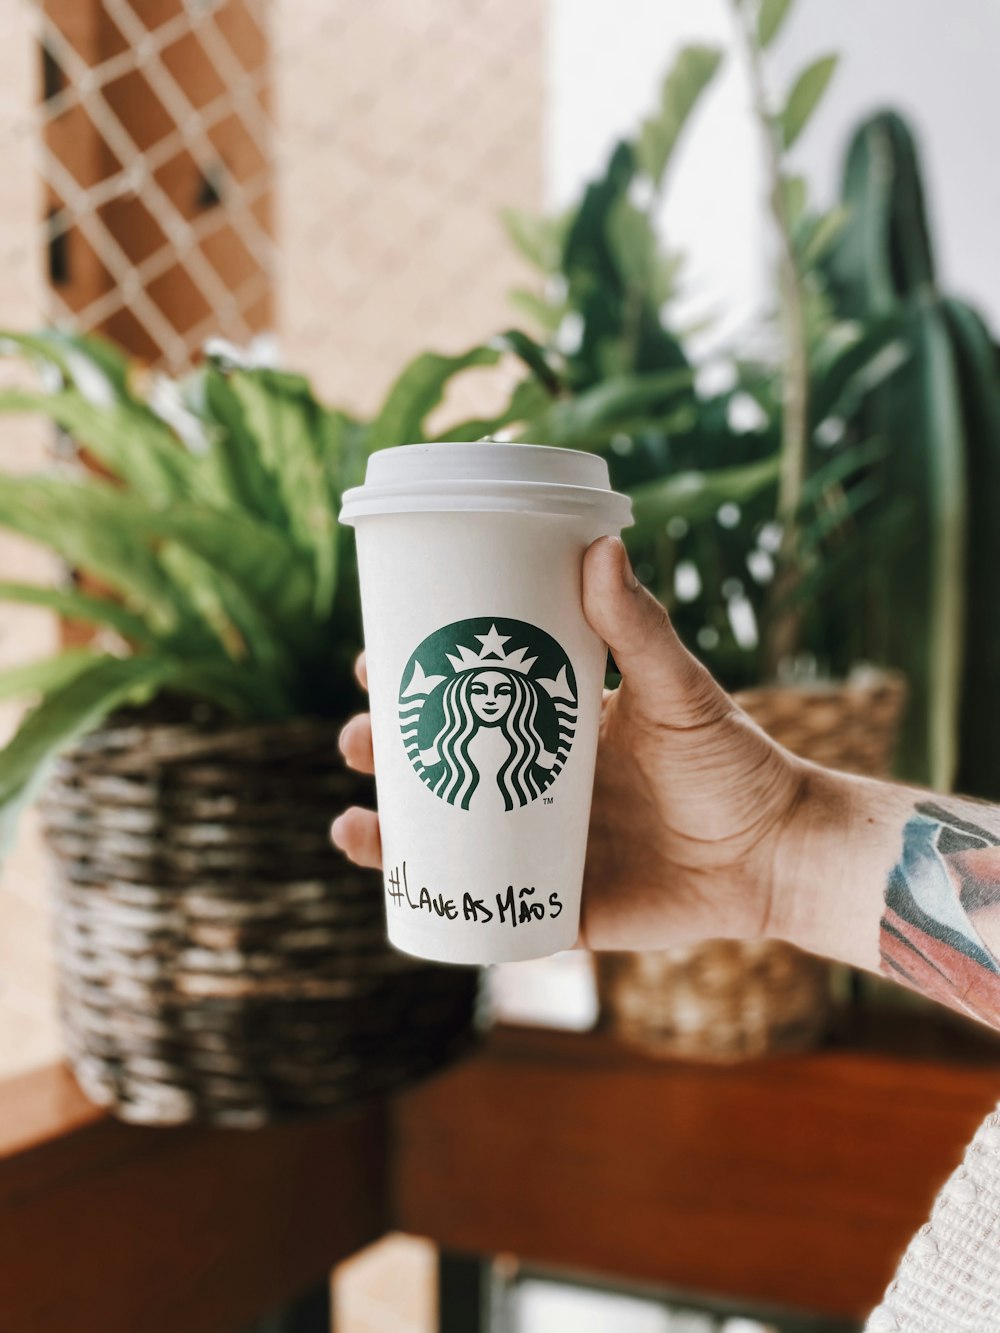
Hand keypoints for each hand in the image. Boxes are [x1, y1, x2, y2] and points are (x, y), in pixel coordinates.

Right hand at [332, 537, 806, 951]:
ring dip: (388, 827)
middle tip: (358, 737)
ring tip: (356, 818)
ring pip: (443, 838)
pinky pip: (480, 905)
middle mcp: (535, 783)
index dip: (414, 681)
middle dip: (383, 752)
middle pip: (439, 765)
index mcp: (556, 726)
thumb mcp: (680, 691)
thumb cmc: (733, 765)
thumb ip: (640, 629)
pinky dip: (430, 896)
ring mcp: (539, 847)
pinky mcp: (555, 904)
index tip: (369, 660)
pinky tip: (393, 881)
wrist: (776, 856)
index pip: (469, 696)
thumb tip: (601, 546)